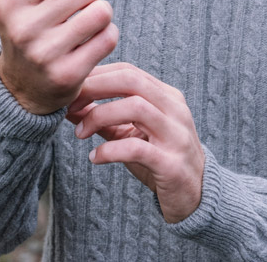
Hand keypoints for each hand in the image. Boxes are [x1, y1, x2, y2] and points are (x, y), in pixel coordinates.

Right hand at [0, 0, 118, 114]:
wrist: (19, 87)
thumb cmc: (30, 24)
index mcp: (9, 1)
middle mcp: (22, 28)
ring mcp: (44, 55)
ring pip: (101, 12)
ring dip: (103, 11)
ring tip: (91, 18)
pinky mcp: (67, 76)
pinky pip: (108, 38)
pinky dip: (108, 34)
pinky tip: (94, 40)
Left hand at [67, 63, 204, 222]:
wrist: (196, 196)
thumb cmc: (160, 160)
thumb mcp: (132, 135)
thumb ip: (106, 119)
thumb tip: (71, 105)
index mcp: (167, 97)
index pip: (129, 71)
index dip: (97, 76)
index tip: (73, 90)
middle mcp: (175, 110)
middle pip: (132, 80)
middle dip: (96, 87)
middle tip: (71, 102)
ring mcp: (176, 135)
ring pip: (136, 107)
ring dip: (100, 115)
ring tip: (80, 132)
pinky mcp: (171, 164)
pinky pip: (136, 148)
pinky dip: (109, 150)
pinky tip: (95, 157)